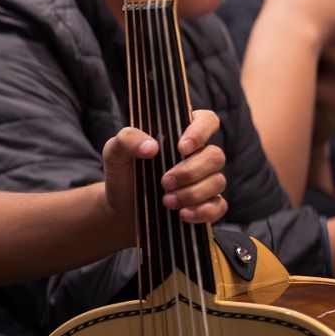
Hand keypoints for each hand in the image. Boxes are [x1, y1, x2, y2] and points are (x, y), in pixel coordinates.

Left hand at [102, 110, 227, 230]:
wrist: (121, 208)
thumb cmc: (123, 173)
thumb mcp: (115, 152)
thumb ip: (127, 140)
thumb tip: (152, 146)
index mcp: (180, 135)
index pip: (207, 120)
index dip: (201, 131)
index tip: (182, 147)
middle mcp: (198, 156)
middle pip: (216, 156)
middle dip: (190, 171)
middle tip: (164, 182)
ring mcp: (206, 180)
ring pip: (218, 182)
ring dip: (192, 193)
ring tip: (166, 201)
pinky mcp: (208, 204)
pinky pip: (219, 206)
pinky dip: (203, 211)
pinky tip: (182, 214)